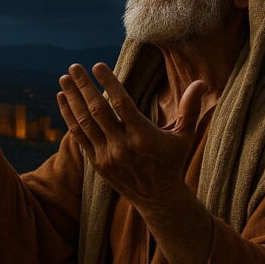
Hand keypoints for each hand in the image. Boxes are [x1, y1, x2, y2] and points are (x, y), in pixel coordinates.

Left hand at [56, 62, 206, 207]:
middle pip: (98, 111)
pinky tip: (63, 100)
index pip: (122, 104)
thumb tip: (201, 82)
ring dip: (72, 99)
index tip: (98, 65)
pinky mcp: (97, 163)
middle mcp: (122, 146)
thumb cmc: (172, 162)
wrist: (157, 198)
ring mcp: (107, 156)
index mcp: (143, 137)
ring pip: (84, 123)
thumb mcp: (184, 136)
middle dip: (84, 87)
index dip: (108, 83)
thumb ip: (190, 109)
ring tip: (64, 79)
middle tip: (74, 66)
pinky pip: (79, 137)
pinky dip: (69, 117)